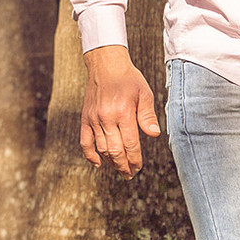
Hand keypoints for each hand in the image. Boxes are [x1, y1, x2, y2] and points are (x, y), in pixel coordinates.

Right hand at [80, 45, 160, 175]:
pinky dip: (90, 155)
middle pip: (115, 150)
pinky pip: (85, 142)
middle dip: (123, 165)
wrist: (106, 66)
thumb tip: (154, 135)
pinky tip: (98, 164)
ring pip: (101, 149)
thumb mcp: (144, 93)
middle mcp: (106, 118)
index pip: (130, 144)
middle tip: (130, 174)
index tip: (139, 167)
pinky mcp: (85, 119)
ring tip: (120, 169)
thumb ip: (148, 115)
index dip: (135, 159)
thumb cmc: (129, 79)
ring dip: (111, 162)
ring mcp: (93, 119)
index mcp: (123, 112)